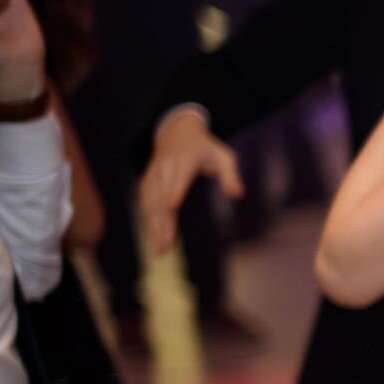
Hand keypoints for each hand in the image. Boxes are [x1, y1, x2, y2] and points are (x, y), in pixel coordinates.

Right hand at [138, 109, 243, 255]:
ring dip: (153, 227)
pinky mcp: (146, 183)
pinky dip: (148, 222)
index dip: (174, 192)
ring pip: (150, 204)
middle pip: (161, 197)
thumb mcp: (223, 156)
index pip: (179, 179)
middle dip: (162, 222)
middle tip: (166, 245)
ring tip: (159, 250)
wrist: (176, 132)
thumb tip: (238, 194)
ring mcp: (153, 176)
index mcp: (184, 162)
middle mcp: (165, 169)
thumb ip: (230, 175)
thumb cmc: (205, 148)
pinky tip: (154, 240)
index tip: (171, 208)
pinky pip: (145, 204)